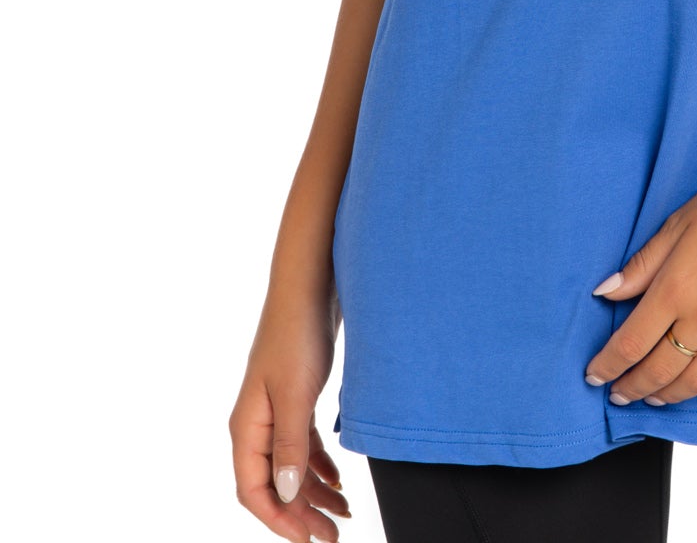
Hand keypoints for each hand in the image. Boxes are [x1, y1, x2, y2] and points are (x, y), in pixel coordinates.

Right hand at [230, 289, 351, 539]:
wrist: (309, 286)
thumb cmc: (297, 334)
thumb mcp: (295, 393)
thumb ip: (289, 445)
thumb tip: (284, 495)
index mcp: (247, 428)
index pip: (254, 492)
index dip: (279, 520)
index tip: (309, 540)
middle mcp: (257, 425)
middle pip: (274, 486)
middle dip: (301, 514)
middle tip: (333, 536)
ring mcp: (276, 412)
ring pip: (290, 468)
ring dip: (313, 494)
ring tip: (342, 515)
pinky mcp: (296, 399)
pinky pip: (303, 446)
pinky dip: (319, 466)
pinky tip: (338, 481)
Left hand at [584, 150, 696, 405]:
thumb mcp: (678, 223)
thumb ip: (642, 265)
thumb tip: (605, 293)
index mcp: (677, 287)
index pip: (630, 343)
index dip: (607, 366)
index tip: (594, 376)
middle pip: (660, 370)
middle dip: (633, 387)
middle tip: (620, 393)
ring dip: (671, 396)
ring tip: (655, 397)